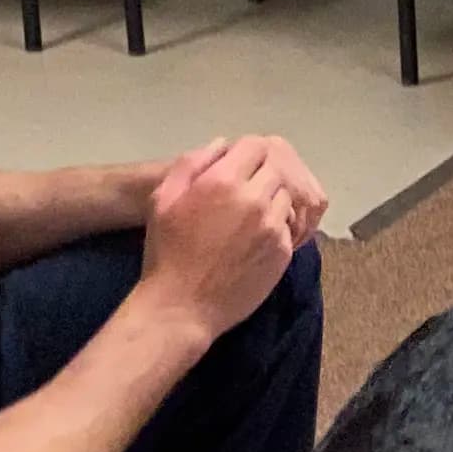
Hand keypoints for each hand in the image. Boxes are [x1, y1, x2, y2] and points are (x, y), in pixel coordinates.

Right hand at [148, 133, 329, 250]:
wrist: (181, 306)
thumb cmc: (166, 251)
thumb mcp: (163, 198)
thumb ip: (192, 163)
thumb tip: (222, 145)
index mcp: (223, 181)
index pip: (255, 146)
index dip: (247, 153)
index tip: (238, 166)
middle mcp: (254, 199)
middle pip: (276, 169)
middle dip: (262, 174)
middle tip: (245, 190)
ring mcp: (273, 227)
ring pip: (286, 197)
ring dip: (272, 199)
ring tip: (251, 215)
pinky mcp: (283, 252)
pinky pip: (289, 226)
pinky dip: (277, 226)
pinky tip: (256, 238)